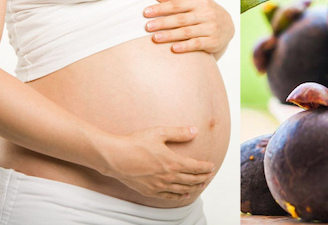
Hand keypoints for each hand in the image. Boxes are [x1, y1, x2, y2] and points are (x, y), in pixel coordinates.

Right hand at [97, 126, 214, 199]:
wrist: (115, 157)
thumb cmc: (135, 143)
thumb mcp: (159, 133)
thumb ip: (179, 133)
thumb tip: (195, 130)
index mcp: (173, 162)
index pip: (195, 167)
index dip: (205, 167)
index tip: (212, 166)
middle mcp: (168, 177)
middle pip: (191, 179)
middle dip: (203, 177)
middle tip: (210, 176)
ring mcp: (159, 186)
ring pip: (182, 189)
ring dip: (195, 187)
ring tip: (202, 185)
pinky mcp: (150, 191)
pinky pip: (169, 196)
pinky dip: (179, 196)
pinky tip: (185, 194)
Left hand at [143, 0, 233, 53]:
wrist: (228, 26)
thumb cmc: (206, 12)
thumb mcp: (194, 2)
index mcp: (200, 2)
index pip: (177, 4)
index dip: (161, 8)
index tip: (146, 12)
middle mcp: (206, 13)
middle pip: (180, 18)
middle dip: (163, 22)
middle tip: (147, 26)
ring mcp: (211, 28)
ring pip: (187, 32)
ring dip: (170, 35)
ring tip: (155, 38)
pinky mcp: (213, 41)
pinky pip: (197, 44)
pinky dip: (185, 46)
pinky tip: (173, 48)